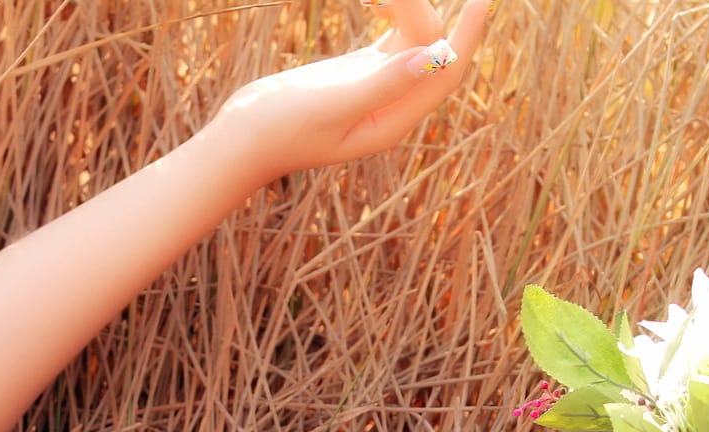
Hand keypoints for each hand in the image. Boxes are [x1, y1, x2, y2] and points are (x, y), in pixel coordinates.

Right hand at [209, 0, 488, 180]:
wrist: (240, 142)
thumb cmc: (279, 130)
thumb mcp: (332, 105)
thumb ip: (384, 83)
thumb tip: (435, 56)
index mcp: (394, 119)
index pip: (447, 70)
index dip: (469, 32)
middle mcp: (394, 105)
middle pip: (430, 45)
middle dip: (424, 7)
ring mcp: (376, 87)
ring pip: (411, 36)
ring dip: (405, 5)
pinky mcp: (357, 73)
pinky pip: (391, 35)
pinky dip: (389, 10)